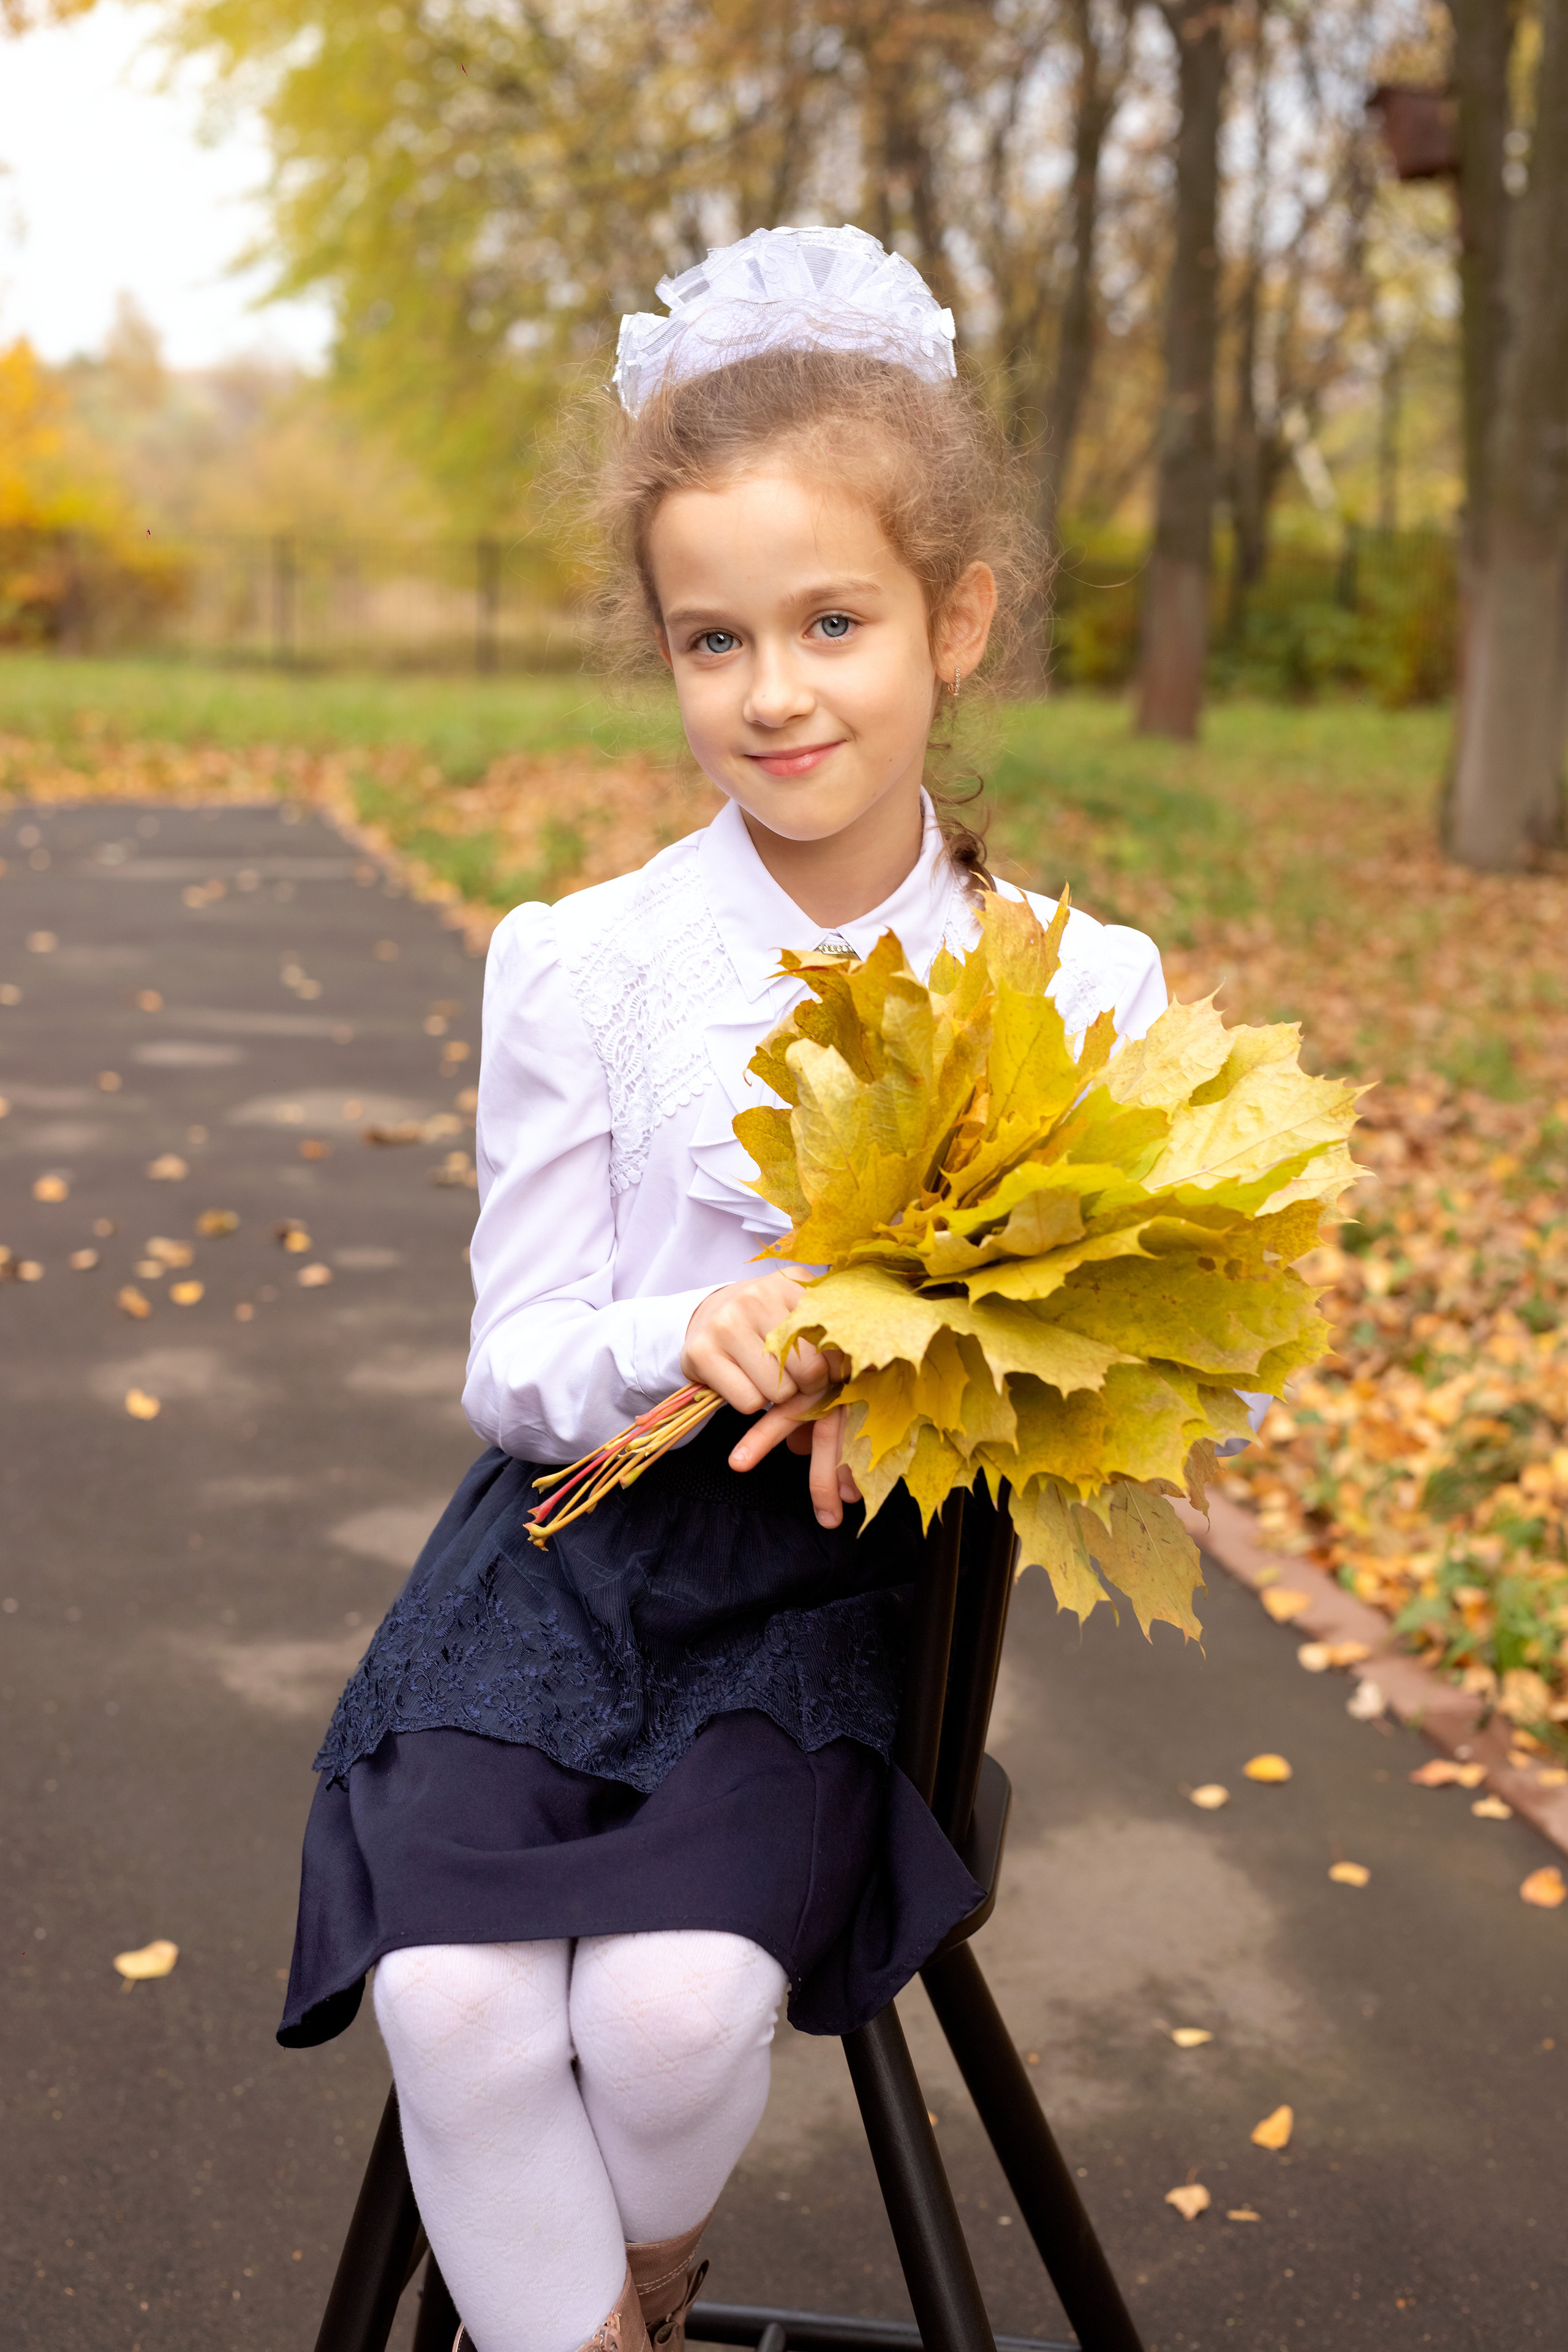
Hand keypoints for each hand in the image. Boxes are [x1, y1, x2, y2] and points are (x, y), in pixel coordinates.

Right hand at [681, 1271, 861, 1526]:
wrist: (704, 1318)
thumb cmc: (766, 1323)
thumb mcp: (801, 1310)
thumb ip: (837, 1327)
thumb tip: (885, 1357)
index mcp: (792, 1283)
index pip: (835, 1341)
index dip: (835, 1367)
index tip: (827, 1370)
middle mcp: (758, 1296)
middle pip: (809, 1372)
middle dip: (806, 1387)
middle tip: (794, 1379)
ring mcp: (727, 1322)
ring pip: (778, 1391)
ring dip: (777, 1397)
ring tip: (766, 1377)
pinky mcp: (702, 1352)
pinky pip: (749, 1402)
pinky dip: (751, 1404)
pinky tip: (742, 1382)